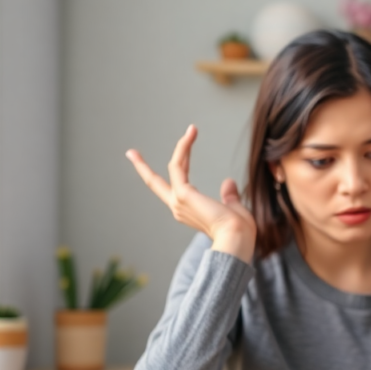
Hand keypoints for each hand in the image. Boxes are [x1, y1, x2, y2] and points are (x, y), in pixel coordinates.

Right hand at [126, 125, 256, 262]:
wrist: (237, 240)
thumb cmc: (239, 231)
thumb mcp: (234, 209)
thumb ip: (229, 197)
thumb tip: (228, 181)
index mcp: (190, 212)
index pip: (175, 190)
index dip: (173, 178)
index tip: (171, 166)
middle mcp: (179, 207)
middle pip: (156, 183)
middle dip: (142, 167)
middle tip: (131, 153)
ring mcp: (178, 201)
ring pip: (173, 167)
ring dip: (182, 147)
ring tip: (192, 129)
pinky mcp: (183, 194)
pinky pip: (178, 165)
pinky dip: (183, 148)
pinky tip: (191, 134)